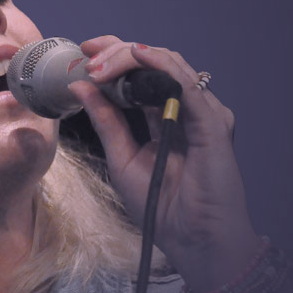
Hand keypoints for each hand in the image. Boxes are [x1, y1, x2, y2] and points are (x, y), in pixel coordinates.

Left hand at [67, 37, 259, 292]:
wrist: (192, 239)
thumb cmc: (162, 208)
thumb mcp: (122, 159)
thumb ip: (106, 121)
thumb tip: (79, 86)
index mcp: (165, 117)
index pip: (141, 74)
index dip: (114, 57)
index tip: (83, 52)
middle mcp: (186, 108)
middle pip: (154, 63)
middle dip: (117, 52)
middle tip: (87, 55)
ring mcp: (202, 112)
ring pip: (168, 65)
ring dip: (130, 57)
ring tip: (100, 65)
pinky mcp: (213, 121)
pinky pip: (186, 83)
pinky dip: (160, 64)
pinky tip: (137, 57)